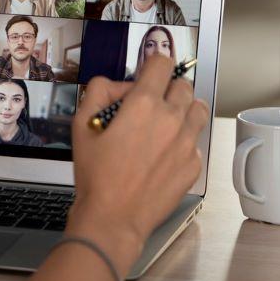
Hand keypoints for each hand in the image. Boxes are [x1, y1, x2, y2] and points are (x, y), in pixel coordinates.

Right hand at [66, 55, 208, 276]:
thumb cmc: (96, 175)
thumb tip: (112, 84)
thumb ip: (97, 92)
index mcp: (144, 105)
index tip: (148, 70)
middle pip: (184, 85)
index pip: (162, 64)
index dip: (153, 63)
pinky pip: (195, 140)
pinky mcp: (193, 165)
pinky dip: (182, 140)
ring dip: (183, 109)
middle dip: (167, 87)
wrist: (113, 217)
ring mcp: (187, 143)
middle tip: (150, 102)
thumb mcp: (81, 126)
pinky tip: (162, 153)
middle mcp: (171, 119)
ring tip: (163, 123)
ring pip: (198, 109)